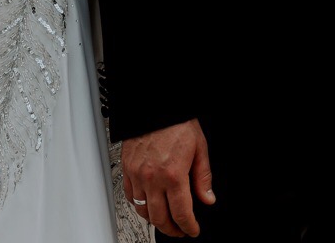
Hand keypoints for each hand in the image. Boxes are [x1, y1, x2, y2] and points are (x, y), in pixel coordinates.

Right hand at [122, 119, 214, 237]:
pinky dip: (139, 205)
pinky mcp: (127, 168)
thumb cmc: (177, 121)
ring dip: (155, 220)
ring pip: (143, 210)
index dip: (188, 227)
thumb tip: (207, 198)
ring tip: (165, 220)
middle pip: (160, 218)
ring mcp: (137, 174)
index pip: (181, 213)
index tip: (192, 230)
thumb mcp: (200, 147)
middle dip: (172, 230)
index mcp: (173, 174)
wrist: (156, 104)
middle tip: (179, 230)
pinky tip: (148, 203)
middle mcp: (153, 177)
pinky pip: (130, 196)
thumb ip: (203, 177)